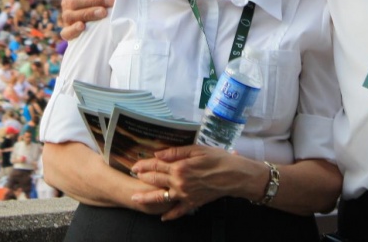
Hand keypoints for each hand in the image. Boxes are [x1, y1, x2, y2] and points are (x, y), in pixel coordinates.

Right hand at [59, 0, 114, 40]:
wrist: (95, 10)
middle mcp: (66, 1)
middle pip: (75, 1)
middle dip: (94, 0)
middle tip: (111, 1)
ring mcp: (66, 17)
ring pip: (71, 16)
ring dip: (87, 14)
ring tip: (103, 13)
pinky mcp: (68, 31)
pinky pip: (65, 33)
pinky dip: (72, 31)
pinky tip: (83, 28)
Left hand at [130, 145, 260, 220]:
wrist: (235, 176)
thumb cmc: (218, 159)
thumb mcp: (197, 149)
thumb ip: (176, 152)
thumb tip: (158, 154)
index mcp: (180, 167)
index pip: (157, 165)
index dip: (144, 164)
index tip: (135, 164)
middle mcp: (179, 182)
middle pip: (156, 180)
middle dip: (142, 177)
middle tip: (132, 175)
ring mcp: (185, 195)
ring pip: (162, 197)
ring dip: (147, 198)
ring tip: (135, 198)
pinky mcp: (193, 203)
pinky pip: (179, 211)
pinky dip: (170, 215)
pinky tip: (163, 217)